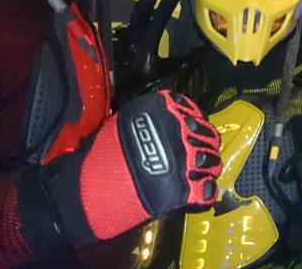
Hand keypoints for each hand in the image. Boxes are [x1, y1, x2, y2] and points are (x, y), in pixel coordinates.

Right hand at [31, 90, 221, 244]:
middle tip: (197, 154)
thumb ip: (152, 119)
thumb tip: (168, 118)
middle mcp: (180, 130)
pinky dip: (205, 193)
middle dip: (204, 145)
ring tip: (198, 173)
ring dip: (207, 168)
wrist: (89, 189)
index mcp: (166, 109)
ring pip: (212, 161)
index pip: (194, 111)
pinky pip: (208, 190)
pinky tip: (199, 193)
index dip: (195, 122)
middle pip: (207, 135)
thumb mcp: (125, 121)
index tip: (193, 129)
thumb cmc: (102, 155)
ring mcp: (186, 159)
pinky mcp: (186, 187)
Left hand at [113, 0, 184, 101]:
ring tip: (146, 12)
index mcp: (146, 46)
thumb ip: (174, 65)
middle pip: (138, 15)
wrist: (110, 99)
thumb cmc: (137, 90)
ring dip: (138, 16)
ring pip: (128, 24)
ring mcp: (118, 43)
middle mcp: (131, 41)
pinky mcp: (109, 48)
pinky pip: (121, 34)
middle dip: (147, 2)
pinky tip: (132, 33)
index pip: (157, 20)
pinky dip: (128, 31)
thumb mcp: (159, 77)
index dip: (166, 6)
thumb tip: (193, 56)